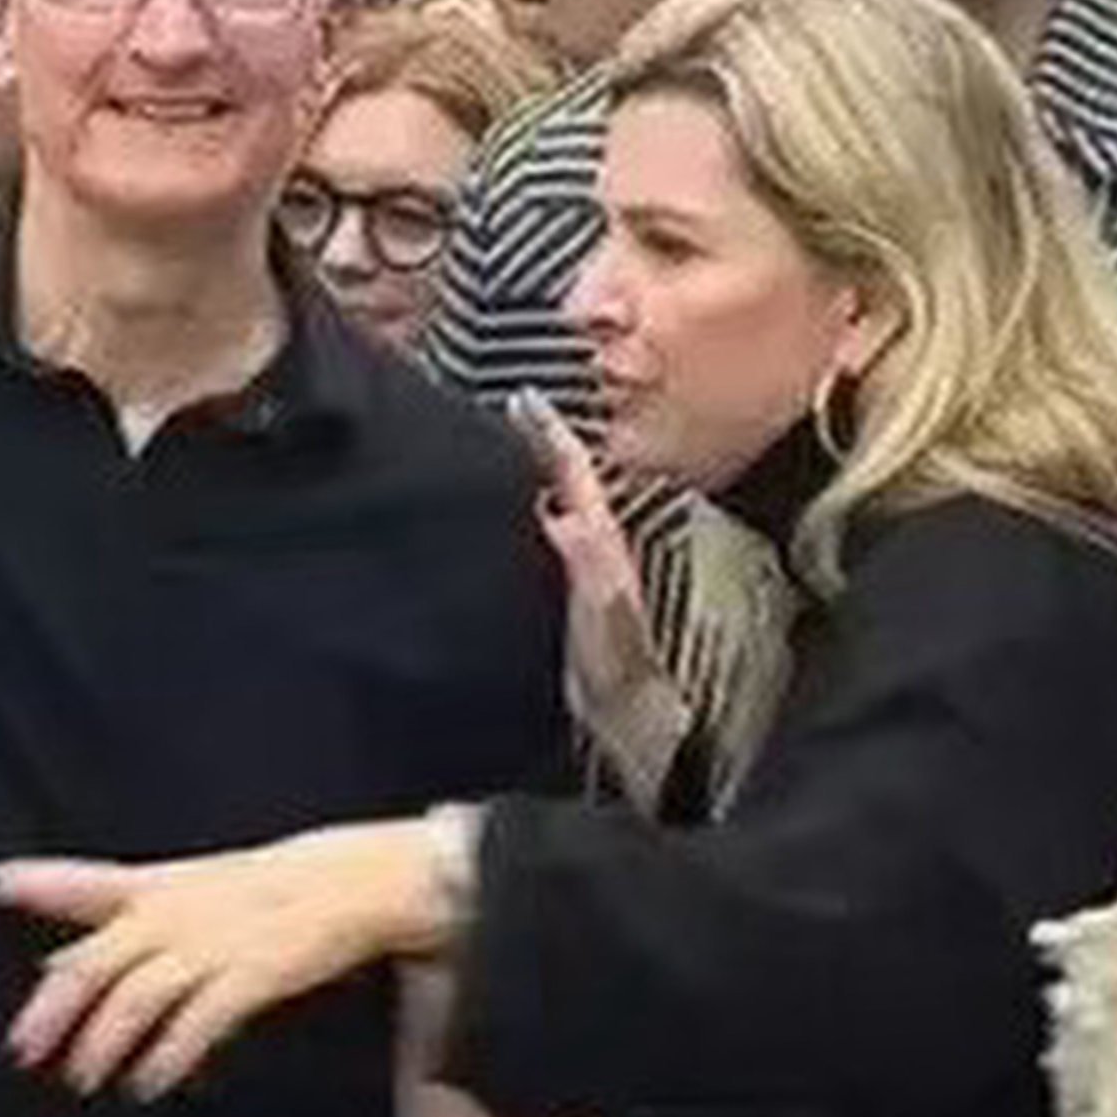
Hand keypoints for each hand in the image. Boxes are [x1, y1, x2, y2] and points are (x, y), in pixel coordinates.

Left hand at [0, 820, 451, 1100]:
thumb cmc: (259, 891)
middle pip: (99, 959)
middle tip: (23, 1048)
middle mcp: (174, 913)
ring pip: (139, 995)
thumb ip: (117, 921)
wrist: (346, 882)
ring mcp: (211, 942)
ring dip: (104, 1041)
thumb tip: (53, 964)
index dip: (39, 882)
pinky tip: (148, 1083)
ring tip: (83, 1078)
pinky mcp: (250, 974)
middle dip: (57, 1007)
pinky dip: (169, 1054)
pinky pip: (199, 1020)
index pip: (88, 881)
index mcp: (157, 889)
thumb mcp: (183, 891)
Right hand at [512, 395, 676, 760]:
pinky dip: (521, 514)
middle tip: (500, 411)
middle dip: (534, 441)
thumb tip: (565, 516)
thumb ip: (588, 566)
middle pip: (561, 477)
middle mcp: (592, 544)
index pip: (571, 471)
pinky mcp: (563, 591)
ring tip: (493, 450)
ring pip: (551, 504)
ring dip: (528, 474)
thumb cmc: (617, 671)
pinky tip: (504, 518)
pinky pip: (539, 536)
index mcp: (600, 539)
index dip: (548, 433)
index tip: (521, 400)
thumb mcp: (604, 615)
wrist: (623, 716)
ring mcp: (579, 567)